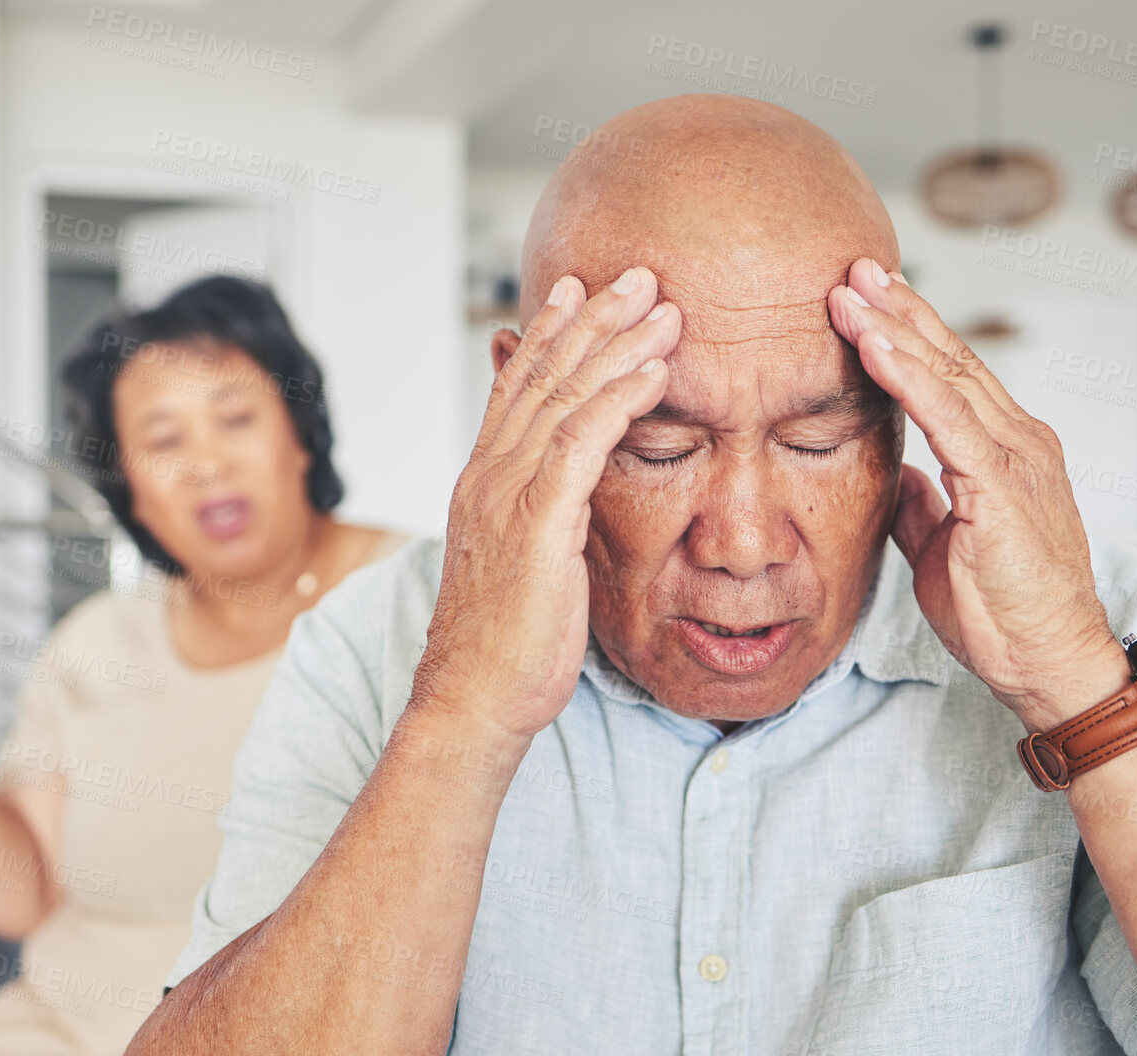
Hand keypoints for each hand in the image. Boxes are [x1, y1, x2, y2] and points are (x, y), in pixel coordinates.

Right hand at [412, 267, 680, 744]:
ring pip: (565, 396)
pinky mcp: (537, 523)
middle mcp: (489, 476)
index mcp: (484, 484)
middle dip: (591, 319)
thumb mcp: (523, 568)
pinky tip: (654, 370)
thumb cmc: (504, 647)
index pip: (516, 390)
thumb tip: (564, 504)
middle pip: (542, 376)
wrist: (475, 699)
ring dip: (617, 344)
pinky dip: (619, 398)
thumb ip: (541, 521)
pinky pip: (583, 442)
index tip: (577, 292)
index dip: (548, 336)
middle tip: (635, 275)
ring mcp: (508, 496)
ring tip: (661, 306)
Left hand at [828, 257, 1127, 730]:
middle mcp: (1019, 442)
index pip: (950, 379)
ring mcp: (1017, 459)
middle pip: (949, 360)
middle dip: (898, 310)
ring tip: (850, 291)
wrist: (1050, 664)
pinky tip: (875, 346)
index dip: (907, 336)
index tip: (866, 302)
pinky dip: (908, 377)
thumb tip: (898, 476)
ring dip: (894, 329)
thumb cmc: (1005, 615)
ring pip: (947, 375)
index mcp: (1005, 454)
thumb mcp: (942, 547)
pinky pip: (948, 418)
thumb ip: (922, 505)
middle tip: (853, 269)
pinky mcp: (1004, 485)